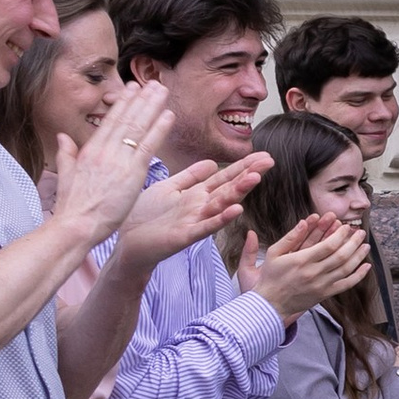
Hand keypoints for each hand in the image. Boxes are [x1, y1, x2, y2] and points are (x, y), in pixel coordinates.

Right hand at [44, 82, 173, 243]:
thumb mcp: (65, 175)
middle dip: (141, 99)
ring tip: (162, 90)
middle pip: (126, 119)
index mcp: (89, 151)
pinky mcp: (132, 172)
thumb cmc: (72, 207)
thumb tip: (62, 136)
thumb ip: (67, 154)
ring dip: (152, 106)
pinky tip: (168, 115)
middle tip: (153, 83)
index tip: (133, 89)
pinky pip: (148, 145)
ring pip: (138, 127)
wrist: (76, 225)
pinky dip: (159, 128)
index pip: (110, 121)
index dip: (124, 103)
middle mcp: (104, 150)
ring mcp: (118, 160)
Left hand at [115, 149, 265, 274]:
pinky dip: (221, 219)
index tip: (263, 154)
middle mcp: (200, 207)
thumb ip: (190, 176)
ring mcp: (194, 221)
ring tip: (256, 177)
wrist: (128, 244)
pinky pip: (206, 227)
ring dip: (238, 192)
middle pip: (228, 188)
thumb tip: (212, 162)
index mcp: (196, 195)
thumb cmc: (145, 217)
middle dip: (248, 174)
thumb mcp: (169, 188)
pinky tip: (237, 210)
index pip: (225, 177)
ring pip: (221, 204)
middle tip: (269, 161)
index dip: (243, 165)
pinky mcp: (184, 235)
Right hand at [248, 218, 371, 321]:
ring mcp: (321, 285)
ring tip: (366, 245)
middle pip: (341, 256)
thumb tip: (304, 221)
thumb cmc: (271, 276)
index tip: (346, 227)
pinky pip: (346, 285)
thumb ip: (290, 237)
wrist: (270, 303)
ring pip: (346, 269)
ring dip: (359, 256)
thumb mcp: (274, 253)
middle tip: (360, 232)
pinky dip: (359, 276)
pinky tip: (366, 266)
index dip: (341, 235)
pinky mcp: (325, 294)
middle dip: (354, 242)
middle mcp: (314, 273)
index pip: (328, 245)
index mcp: (301, 261)